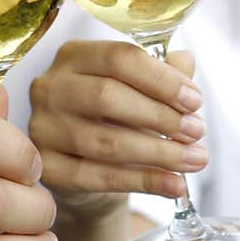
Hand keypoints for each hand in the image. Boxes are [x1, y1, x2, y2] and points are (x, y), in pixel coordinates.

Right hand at [29, 40, 207, 212]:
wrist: (89, 168)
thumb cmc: (117, 118)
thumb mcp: (141, 90)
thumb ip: (163, 73)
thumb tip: (186, 62)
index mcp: (75, 56)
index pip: (119, 58)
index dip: (161, 79)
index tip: (195, 101)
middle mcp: (50, 87)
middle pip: (107, 97)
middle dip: (160, 116)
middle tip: (197, 131)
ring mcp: (42, 128)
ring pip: (105, 142)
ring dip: (158, 153)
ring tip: (195, 159)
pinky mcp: (47, 168)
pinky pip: (98, 178)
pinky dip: (143, 182)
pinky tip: (174, 184)